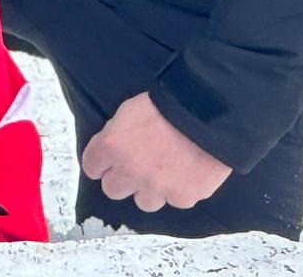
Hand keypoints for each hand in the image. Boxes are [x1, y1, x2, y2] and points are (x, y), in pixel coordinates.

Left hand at [81, 92, 231, 213]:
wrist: (210, 109)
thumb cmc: (170, 101)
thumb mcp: (131, 108)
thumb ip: (116, 134)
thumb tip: (112, 149)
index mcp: (112, 145)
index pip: (91, 166)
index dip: (102, 161)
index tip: (109, 159)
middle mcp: (130, 171)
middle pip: (113, 189)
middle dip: (123, 178)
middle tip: (138, 164)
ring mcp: (157, 187)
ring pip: (144, 201)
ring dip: (151, 188)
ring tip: (166, 168)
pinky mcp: (183, 197)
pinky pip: (175, 200)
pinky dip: (180, 188)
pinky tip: (188, 169)